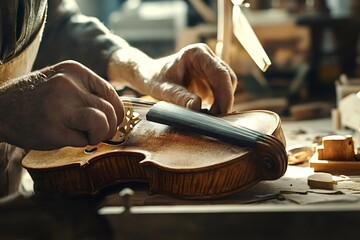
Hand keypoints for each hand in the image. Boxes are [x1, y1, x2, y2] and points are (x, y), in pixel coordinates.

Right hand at [0, 60, 123, 149]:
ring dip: (100, 135)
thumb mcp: (61, 82)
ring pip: (102, 122)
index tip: (113, 120)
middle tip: (99, 133)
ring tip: (88, 136)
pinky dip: (82, 142)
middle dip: (110, 127)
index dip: (117, 111)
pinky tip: (68, 137)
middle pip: (110, 110)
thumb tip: (117, 110)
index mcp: (73, 71)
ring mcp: (60, 106)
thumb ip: (87, 91)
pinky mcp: (53, 129)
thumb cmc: (36, 99)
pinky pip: (84, 140)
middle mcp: (68, 85)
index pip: (111, 92)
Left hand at [108, 43, 237, 113]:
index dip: (225, 93)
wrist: (147, 75)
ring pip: (226, 84)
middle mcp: (206, 56)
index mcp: (196, 53)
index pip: (220, 72)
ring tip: (210, 116)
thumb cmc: (153, 78)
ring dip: (222, 101)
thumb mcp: (163, 90)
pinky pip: (219, 89)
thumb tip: (197, 108)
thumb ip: (180, 97)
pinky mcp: (208, 76)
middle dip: (225, 99)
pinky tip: (207, 112)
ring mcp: (208, 66)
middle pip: (227, 78)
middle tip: (216, 119)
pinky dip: (217, 102)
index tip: (224, 111)